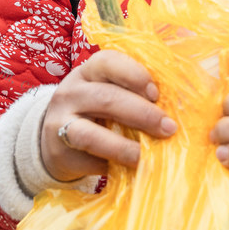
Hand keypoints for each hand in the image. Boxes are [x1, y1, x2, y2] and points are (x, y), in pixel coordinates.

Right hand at [41, 50, 176, 182]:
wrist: (55, 138)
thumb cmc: (97, 112)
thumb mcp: (109, 94)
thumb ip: (133, 95)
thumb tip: (174, 112)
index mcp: (89, 71)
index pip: (108, 61)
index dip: (134, 75)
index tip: (156, 93)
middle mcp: (71, 91)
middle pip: (106, 98)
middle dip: (142, 113)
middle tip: (168, 128)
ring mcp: (60, 121)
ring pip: (91, 134)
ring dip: (124, 146)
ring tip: (146, 156)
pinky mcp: (59, 150)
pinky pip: (88, 158)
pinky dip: (111, 163)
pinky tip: (128, 167)